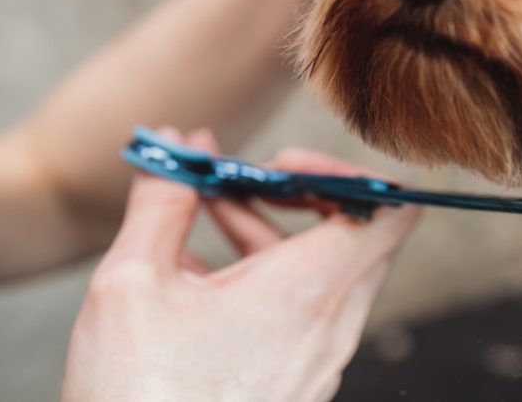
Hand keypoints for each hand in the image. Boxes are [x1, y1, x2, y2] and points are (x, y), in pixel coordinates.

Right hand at [62, 129, 419, 401]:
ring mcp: (322, 355)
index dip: (348, 168)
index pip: (390, 207)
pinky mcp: (301, 377)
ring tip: (205, 205)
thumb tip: (177, 145)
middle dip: (299, 190)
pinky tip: (200, 265)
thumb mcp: (131, 283)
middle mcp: (334, 322)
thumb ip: (163, 202)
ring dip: (273, 226)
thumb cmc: (138, 399)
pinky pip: (305, 306)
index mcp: (310, 289)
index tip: (281, 162)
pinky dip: (267, 272)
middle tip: (244, 177)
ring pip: (325, 267)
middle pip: (357, 230)